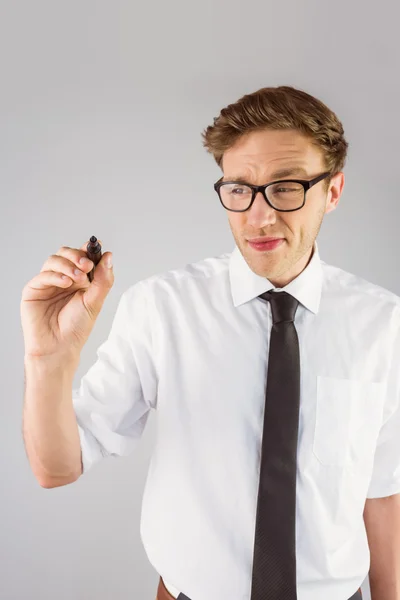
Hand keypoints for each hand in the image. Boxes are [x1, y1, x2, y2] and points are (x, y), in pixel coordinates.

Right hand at [20, 240, 113, 360]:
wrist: (59, 348)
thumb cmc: (77, 328)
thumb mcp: (95, 301)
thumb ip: (103, 279)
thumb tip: (109, 256)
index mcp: (79, 279)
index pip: (82, 256)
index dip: (89, 249)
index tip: (97, 247)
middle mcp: (63, 278)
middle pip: (66, 253)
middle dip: (78, 256)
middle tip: (87, 266)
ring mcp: (48, 283)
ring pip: (54, 260)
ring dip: (68, 265)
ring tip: (78, 279)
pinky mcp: (34, 290)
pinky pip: (43, 275)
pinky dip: (56, 275)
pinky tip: (66, 283)